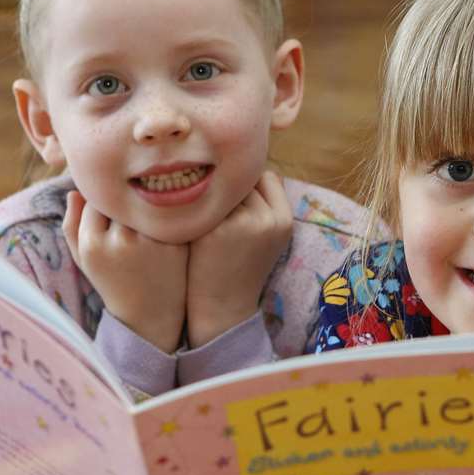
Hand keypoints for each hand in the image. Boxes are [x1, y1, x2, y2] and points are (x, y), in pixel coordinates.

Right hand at [63, 190, 186, 352]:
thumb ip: (71, 225)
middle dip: (125, 204)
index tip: (111, 212)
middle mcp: (121, 240)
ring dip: (145, 207)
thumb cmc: (111, 280)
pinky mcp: (176, 244)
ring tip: (145, 224)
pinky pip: (167, 215)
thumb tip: (74, 190)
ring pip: (145, 204)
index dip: (105, 202)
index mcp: (92, 243)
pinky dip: (165, 217)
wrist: (149, 314)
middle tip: (131, 216)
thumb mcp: (82, 259)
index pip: (96, 198)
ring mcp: (151, 242)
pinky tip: (164, 230)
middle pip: (122, 200)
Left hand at [185, 171, 292, 348]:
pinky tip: (188, 221)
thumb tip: (251, 167)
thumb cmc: (240, 268)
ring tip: (204, 217)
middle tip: (217, 210)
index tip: (236, 200)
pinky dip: (193, 206)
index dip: (250, 184)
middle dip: (229, 191)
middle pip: (244, 180)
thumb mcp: (267, 236)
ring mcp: (242, 222)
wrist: (222, 307)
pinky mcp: (215, 228)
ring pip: (222, 188)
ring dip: (210, 195)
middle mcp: (268, 218)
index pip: (269, 177)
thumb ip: (263, 204)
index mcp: (284, 220)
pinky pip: (202, 200)